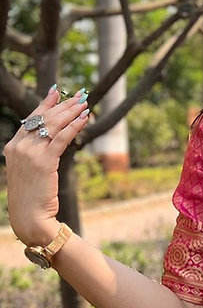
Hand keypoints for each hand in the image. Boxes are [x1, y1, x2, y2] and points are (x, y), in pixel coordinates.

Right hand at [3, 86, 89, 245]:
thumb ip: (36, 152)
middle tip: (79, 95)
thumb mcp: (29, 169)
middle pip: (44, 118)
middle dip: (64, 105)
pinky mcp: (44, 161)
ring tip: (84, 103)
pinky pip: (61, 138)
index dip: (45, 104)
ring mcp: (30, 153)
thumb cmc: (32, 196)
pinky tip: (84, 118)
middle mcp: (19, 146)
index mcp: (12, 146)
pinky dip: (74, 126)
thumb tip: (53, 138)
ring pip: (54, 125)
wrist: (29, 216)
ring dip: (71, 112)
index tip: (57, 91)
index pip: (31, 118)